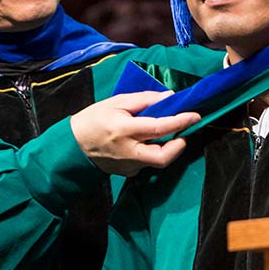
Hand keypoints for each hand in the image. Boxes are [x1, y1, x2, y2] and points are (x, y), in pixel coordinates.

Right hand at [70, 91, 199, 176]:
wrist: (73, 146)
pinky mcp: (127, 173)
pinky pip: (146, 163)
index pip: (159, 127)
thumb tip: (169, 97)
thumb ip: (144, 100)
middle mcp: (127, 151)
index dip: (180, 122)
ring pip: (156, 161)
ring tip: (165, 134)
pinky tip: (145, 143)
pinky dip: (152, 152)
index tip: (195, 116)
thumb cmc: (94, 119)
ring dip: (166, 148)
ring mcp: (127, 165)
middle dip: (179, 146)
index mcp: (124, 129)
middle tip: (183, 133)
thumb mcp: (116, 102)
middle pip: (162, 157)